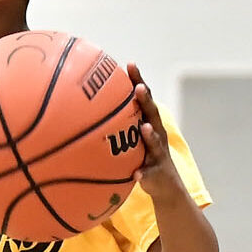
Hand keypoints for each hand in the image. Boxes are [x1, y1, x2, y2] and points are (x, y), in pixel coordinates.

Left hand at [123, 63, 184, 201]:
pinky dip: (143, 173)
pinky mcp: (157, 174)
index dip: (139, 81)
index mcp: (149, 123)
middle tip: (139, 88)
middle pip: (152, 114)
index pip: (144, 99)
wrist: (167, 187)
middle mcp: (157, 135)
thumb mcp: (131, 138)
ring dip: (150, 135)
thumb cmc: (144, 157)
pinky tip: (136, 173)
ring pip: (155, 143)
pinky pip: (149, 173)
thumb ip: (117, 124)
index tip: (130, 64)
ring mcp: (159, 154)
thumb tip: (85, 110)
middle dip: (146, 101)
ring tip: (144, 128)